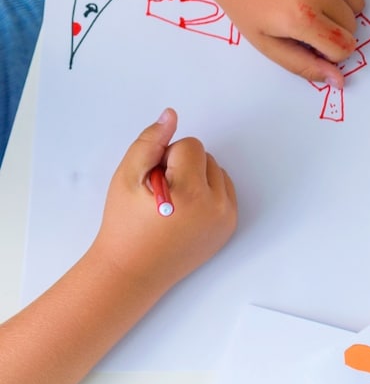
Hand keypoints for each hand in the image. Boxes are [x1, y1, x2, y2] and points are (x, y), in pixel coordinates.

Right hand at [86, 109, 236, 295]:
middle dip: (182, 166)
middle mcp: (216, 205)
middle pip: (206, 157)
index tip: (153, 180)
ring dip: (197, 178)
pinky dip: (207, 194)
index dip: (166, 157)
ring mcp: (226, 218)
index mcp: (191, 191)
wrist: (134, 268)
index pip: (190, 146)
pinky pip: (224, 192)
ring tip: (173, 202)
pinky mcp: (229, 227)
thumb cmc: (125, 222)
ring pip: (217, 173)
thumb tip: (171, 115)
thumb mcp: (127, 177)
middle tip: (161, 193)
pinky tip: (185, 210)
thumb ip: (149, 142)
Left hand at [205, 0, 365, 87]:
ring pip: (358, 4)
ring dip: (342, 9)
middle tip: (305, 20)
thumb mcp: (266, 43)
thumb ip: (304, 65)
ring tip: (313, 2)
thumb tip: (339, 80)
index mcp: (301, 18)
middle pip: (352, 27)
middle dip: (334, 30)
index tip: (310, 42)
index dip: (329, 51)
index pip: (344, 48)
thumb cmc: (245, 3)